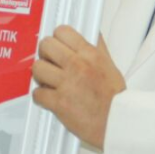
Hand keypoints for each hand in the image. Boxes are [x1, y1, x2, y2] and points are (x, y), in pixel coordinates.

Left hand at [31, 26, 125, 149]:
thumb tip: (92, 33)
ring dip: (40, 75)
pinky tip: (49, 97)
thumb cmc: (114, 98)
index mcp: (90, 55)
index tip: (57, 46)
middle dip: (45, 54)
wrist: (116, 122)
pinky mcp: (59, 103)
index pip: (63, 32)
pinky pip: (37, 93)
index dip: (57, 38)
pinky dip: (41, 97)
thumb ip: (98, 48)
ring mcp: (67, 84)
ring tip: (48, 81)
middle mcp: (77, 66)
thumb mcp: (110, 65)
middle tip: (49, 62)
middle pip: (46, 46)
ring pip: (37, 68)